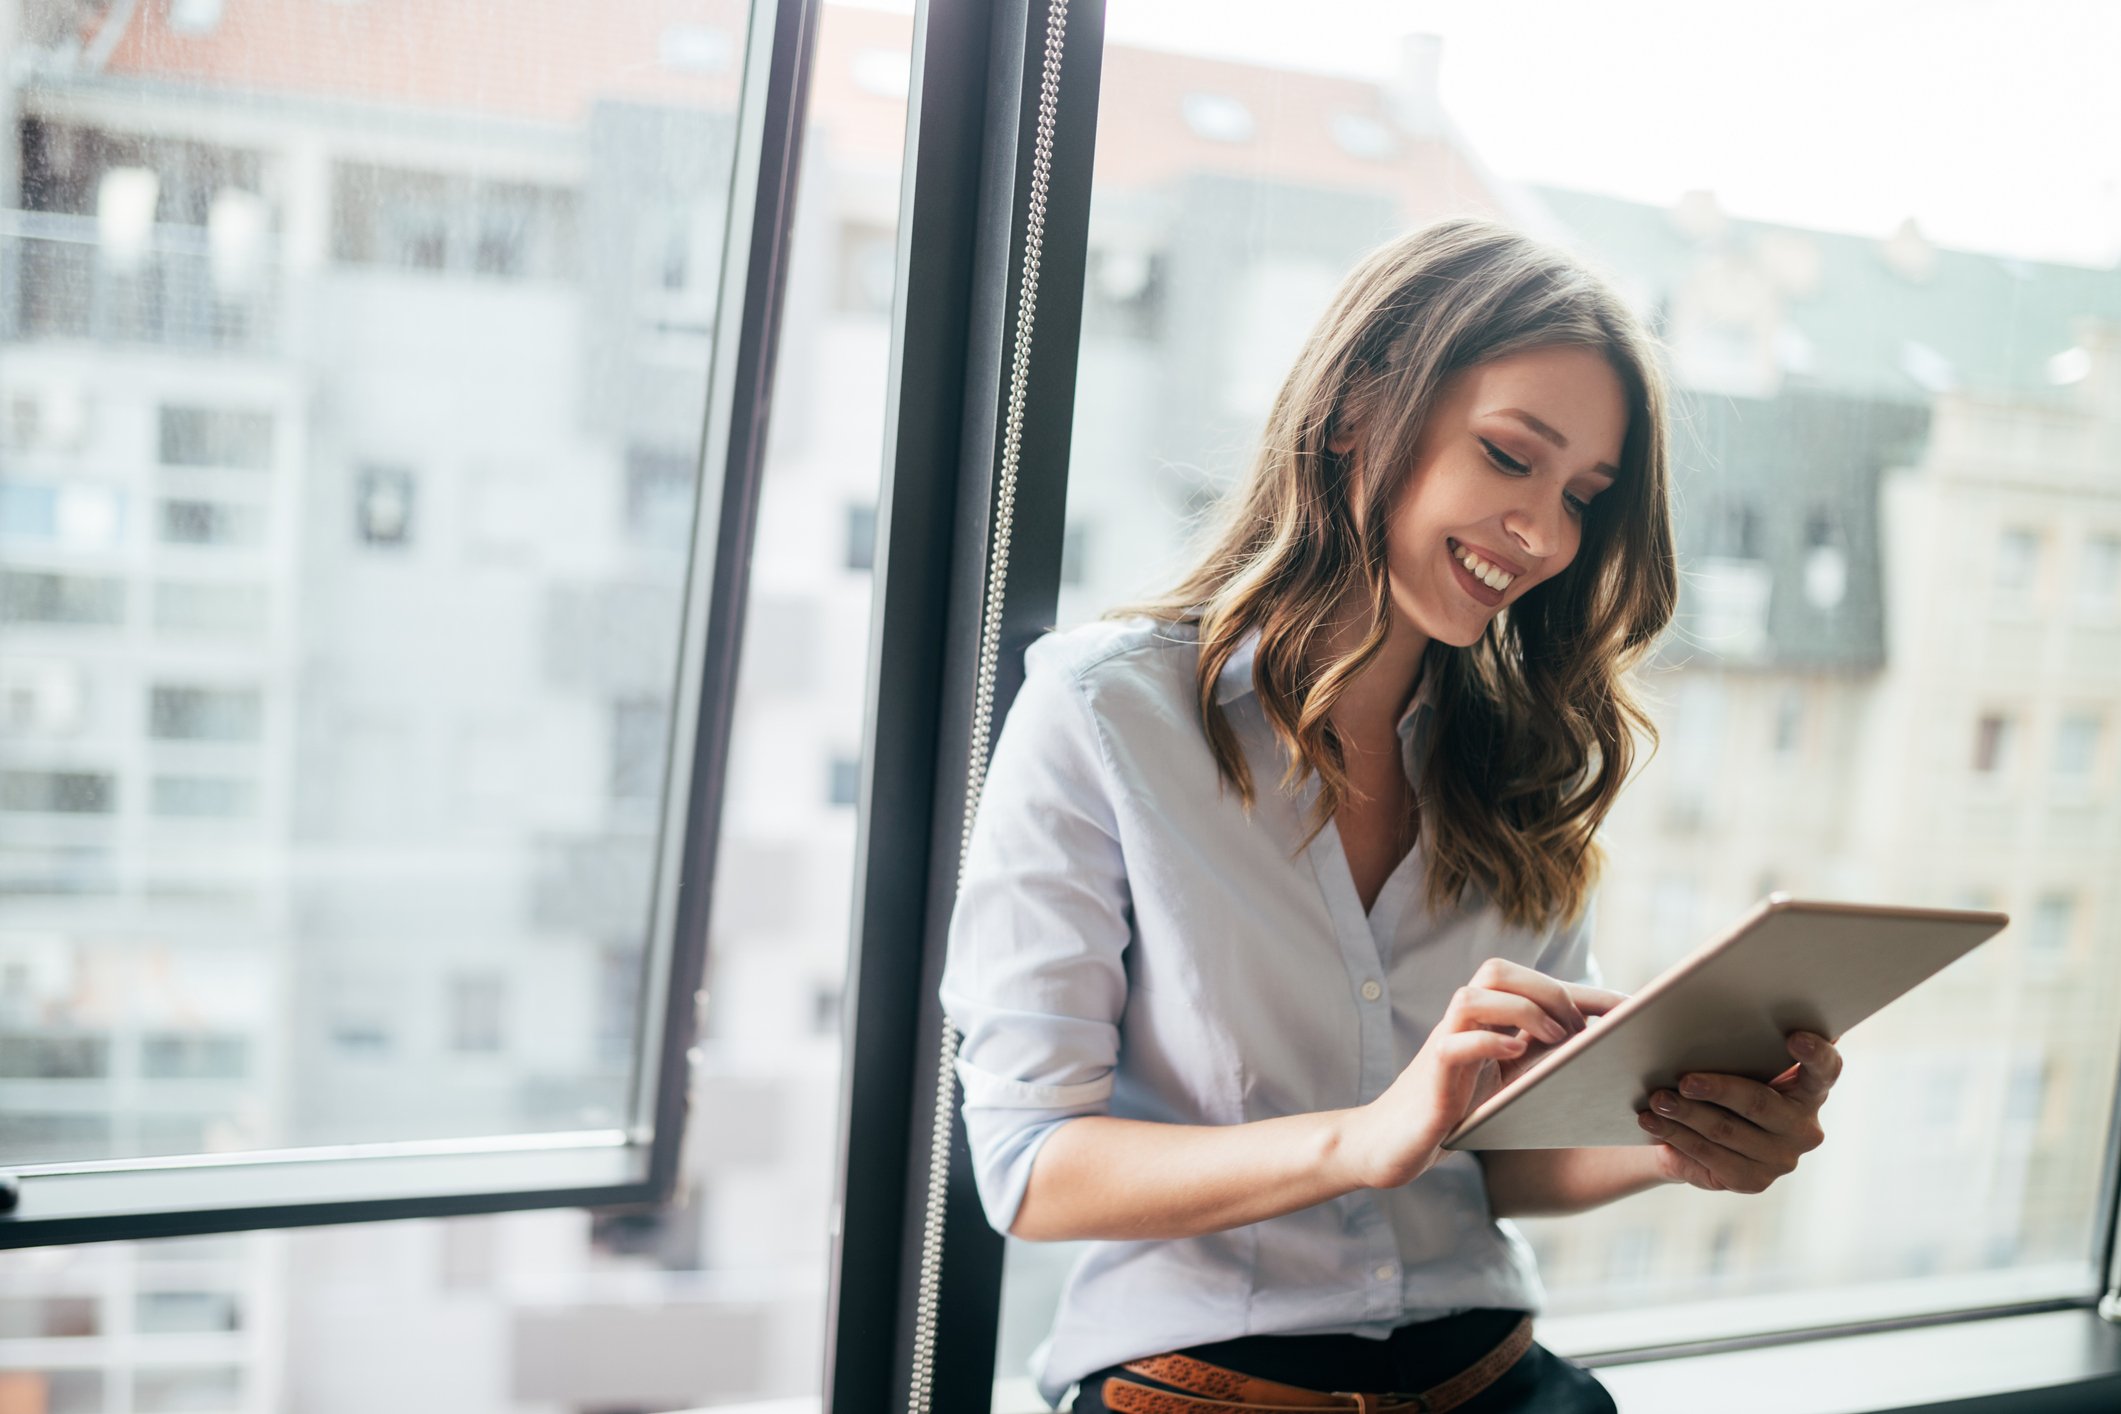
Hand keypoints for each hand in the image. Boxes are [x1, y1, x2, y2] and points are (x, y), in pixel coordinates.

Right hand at [1337, 957, 1627, 1190]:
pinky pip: (1456, 1042)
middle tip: (1579, 1031)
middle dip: (1549, 991)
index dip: (1585, 992)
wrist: (1391, 1145)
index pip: (1533, 984)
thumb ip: (1539, 1063)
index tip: (1632, 1009)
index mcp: (1485, 1022)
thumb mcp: (1507, 1085)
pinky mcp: (1431, 1075)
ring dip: (1522, 1010)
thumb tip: (1603, 1055)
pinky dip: (1489, 1042)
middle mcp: (1463, 1024)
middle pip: (1498, 971)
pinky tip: (1516, 1055)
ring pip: (1474, 996)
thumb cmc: (1454, 1114)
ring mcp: (1444, 1044)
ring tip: (1555, 1039)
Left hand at [1635, 1032, 1841, 1192]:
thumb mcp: (1735, 1060)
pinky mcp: (1753, 1180)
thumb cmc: (1722, 1079)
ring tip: (1657, 1099)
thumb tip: (1696, 1002)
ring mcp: (1782, 1158)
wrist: (1700, 1134)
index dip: (1814, 1052)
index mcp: (1810, 1088)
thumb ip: (1739, 1039)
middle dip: (1718, 1089)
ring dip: (1686, 1113)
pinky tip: (1652, 1122)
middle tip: (1685, 1080)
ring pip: (1726, 1130)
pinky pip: (1709, 1156)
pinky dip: (1676, 1135)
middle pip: (1759, 1102)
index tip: (1794, 1036)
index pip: (1825, 1068)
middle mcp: (1804, 1126)